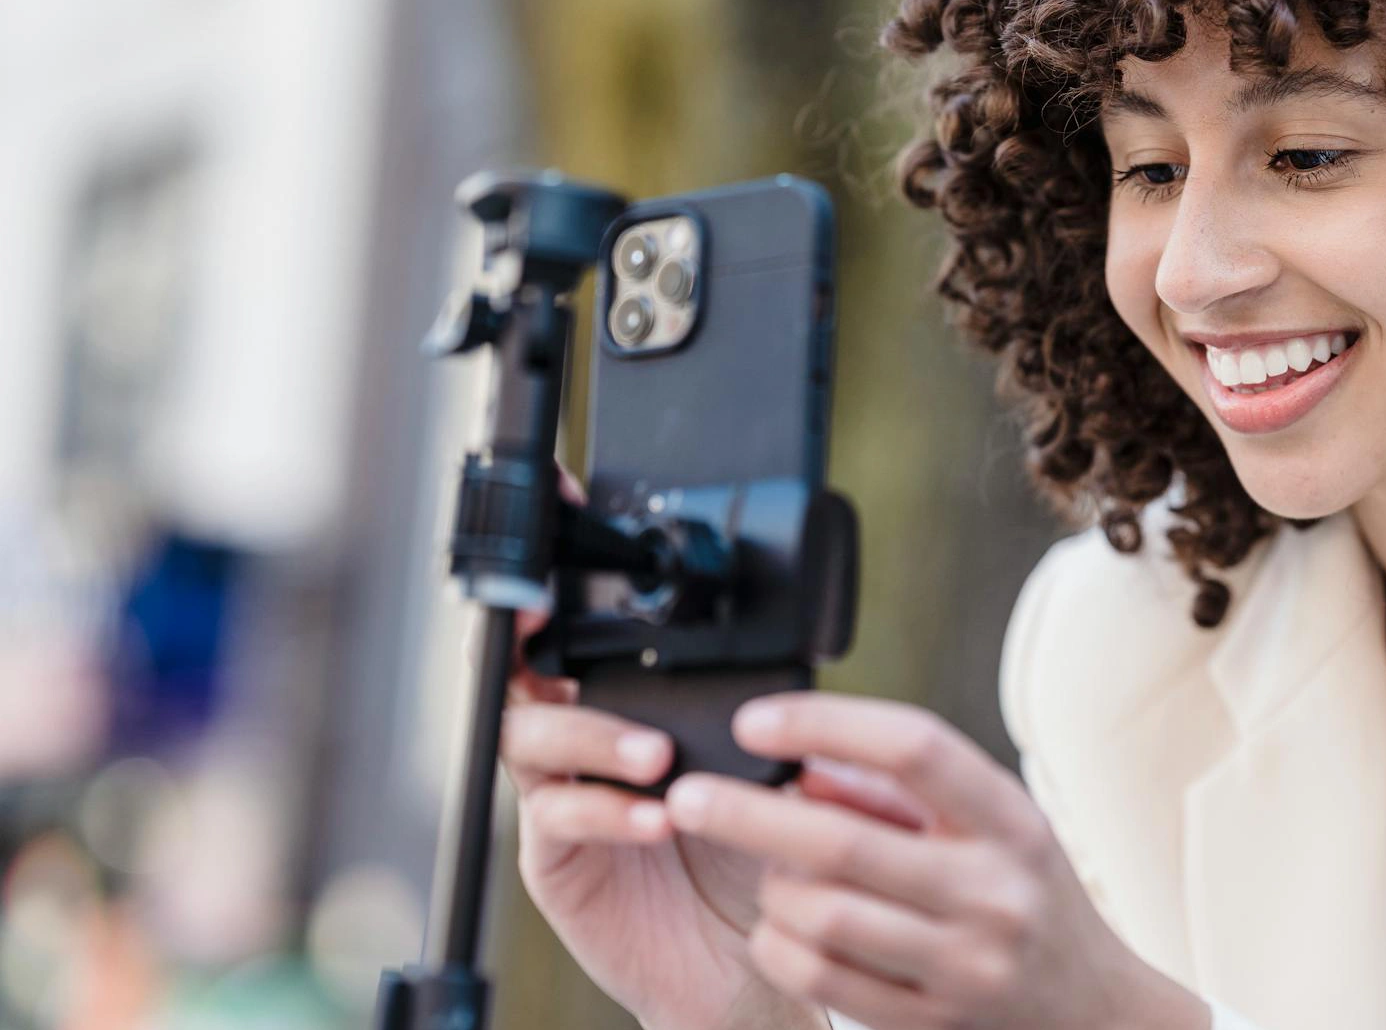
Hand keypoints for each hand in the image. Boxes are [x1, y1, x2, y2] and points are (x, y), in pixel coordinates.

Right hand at [497, 470, 928, 1029]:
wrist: (748, 957)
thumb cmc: (754, 850)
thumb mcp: (763, 762)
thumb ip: (749, 706)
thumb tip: (780, 659)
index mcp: (623, 703)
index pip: (580, 627)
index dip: (559, 570)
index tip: (563, 513)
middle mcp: (579, 741)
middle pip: (522, 670)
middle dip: (525, 632)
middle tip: (545, 610)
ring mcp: (557, 797)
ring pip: (534, 740)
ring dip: (593, 739)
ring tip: (654, 756)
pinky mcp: (552, 858)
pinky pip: (559, 820)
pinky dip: (606, 812)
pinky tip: (654, 816)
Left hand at [658, 691, 1206, 1029]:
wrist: (1092, 1011)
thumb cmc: (1025, 894)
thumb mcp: (991, 824)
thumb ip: (903, 792)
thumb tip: (800, 761)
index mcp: (1011, 822)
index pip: (913, 749)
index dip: (825, 725)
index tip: (755, 721)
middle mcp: (993, 893)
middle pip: (843, 843)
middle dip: (747, 815)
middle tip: (687, 796)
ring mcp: (962, 966)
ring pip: (822, 916)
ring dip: (771, 887)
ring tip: (768, 873)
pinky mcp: (930, 1023)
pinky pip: (822, 979)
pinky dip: (780, 946)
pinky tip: (779, 926)